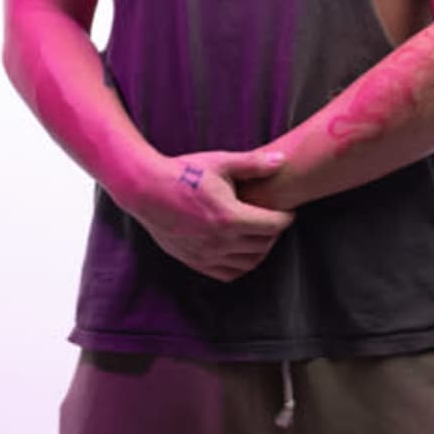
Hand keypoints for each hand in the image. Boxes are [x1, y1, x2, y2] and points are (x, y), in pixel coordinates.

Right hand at [126, 148, 293, 281]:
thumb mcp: (220, 163)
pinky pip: (227, 273)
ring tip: (259, 235)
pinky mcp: (194, 261)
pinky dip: (240, 265)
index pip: (273, 226)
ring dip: (259, 250)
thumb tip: (282, 161)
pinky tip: (240, 250)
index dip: (285, 218)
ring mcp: (206, 254)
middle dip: (274, 233)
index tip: (287, 211)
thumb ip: (253, 164)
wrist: (145, 189)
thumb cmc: (183, 173)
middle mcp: (220, 241)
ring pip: (248, 263)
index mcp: (230, 217)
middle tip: (273, 220)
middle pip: (263, 245)